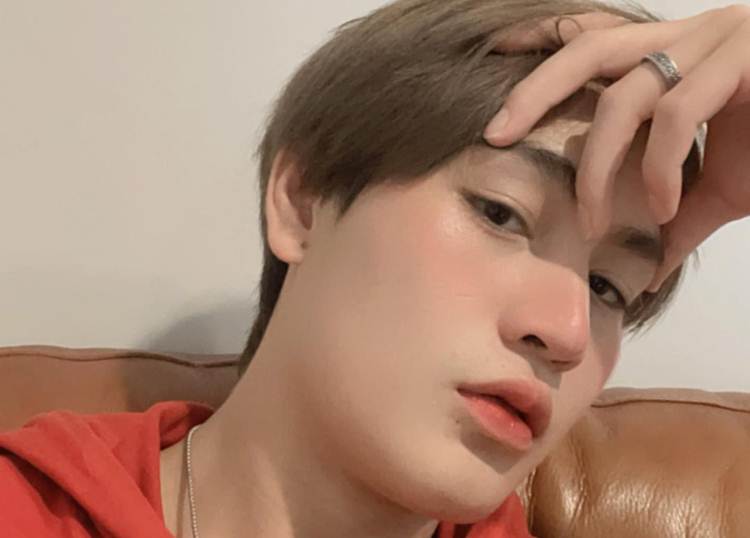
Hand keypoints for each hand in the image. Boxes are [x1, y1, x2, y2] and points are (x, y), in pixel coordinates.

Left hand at [483, 6, 749, 290]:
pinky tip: (660, 206)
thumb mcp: (716, 190)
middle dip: (533, 92)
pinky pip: (678, 114)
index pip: (589, 44)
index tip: (491, 70)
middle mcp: (686, 39)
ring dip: (597, 165)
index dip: (538, 55)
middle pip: (586, 51)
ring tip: (589, 222)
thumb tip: (641, 265)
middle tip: (494, 135)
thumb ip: (672, 217)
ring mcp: (718, 44)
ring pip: (624, 95)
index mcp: (671, 56)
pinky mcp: (748, 59)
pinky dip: (658, 167)